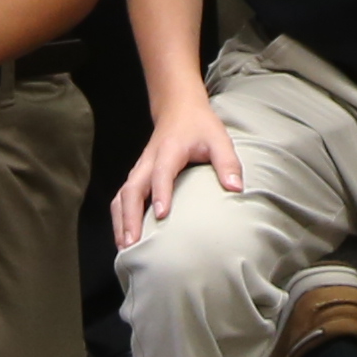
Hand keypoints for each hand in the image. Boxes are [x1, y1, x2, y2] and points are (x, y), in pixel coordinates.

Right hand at [112, 95, 240, 251]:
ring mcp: (140, 169)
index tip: (161, 215)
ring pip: (122, 195)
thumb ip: (227, 163)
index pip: (162, 172)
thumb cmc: (199, 126)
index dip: (160, 192)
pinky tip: (124, 238)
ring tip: (125, 248)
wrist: (178, 109)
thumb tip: (236, 189)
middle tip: (133, 243)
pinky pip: (122, 198)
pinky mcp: (137, 176)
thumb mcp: (219, 139)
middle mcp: (149, 160)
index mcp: (170, 150)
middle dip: (130, 216)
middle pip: (132, 188)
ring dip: (121, 221)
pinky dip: (120, 218)